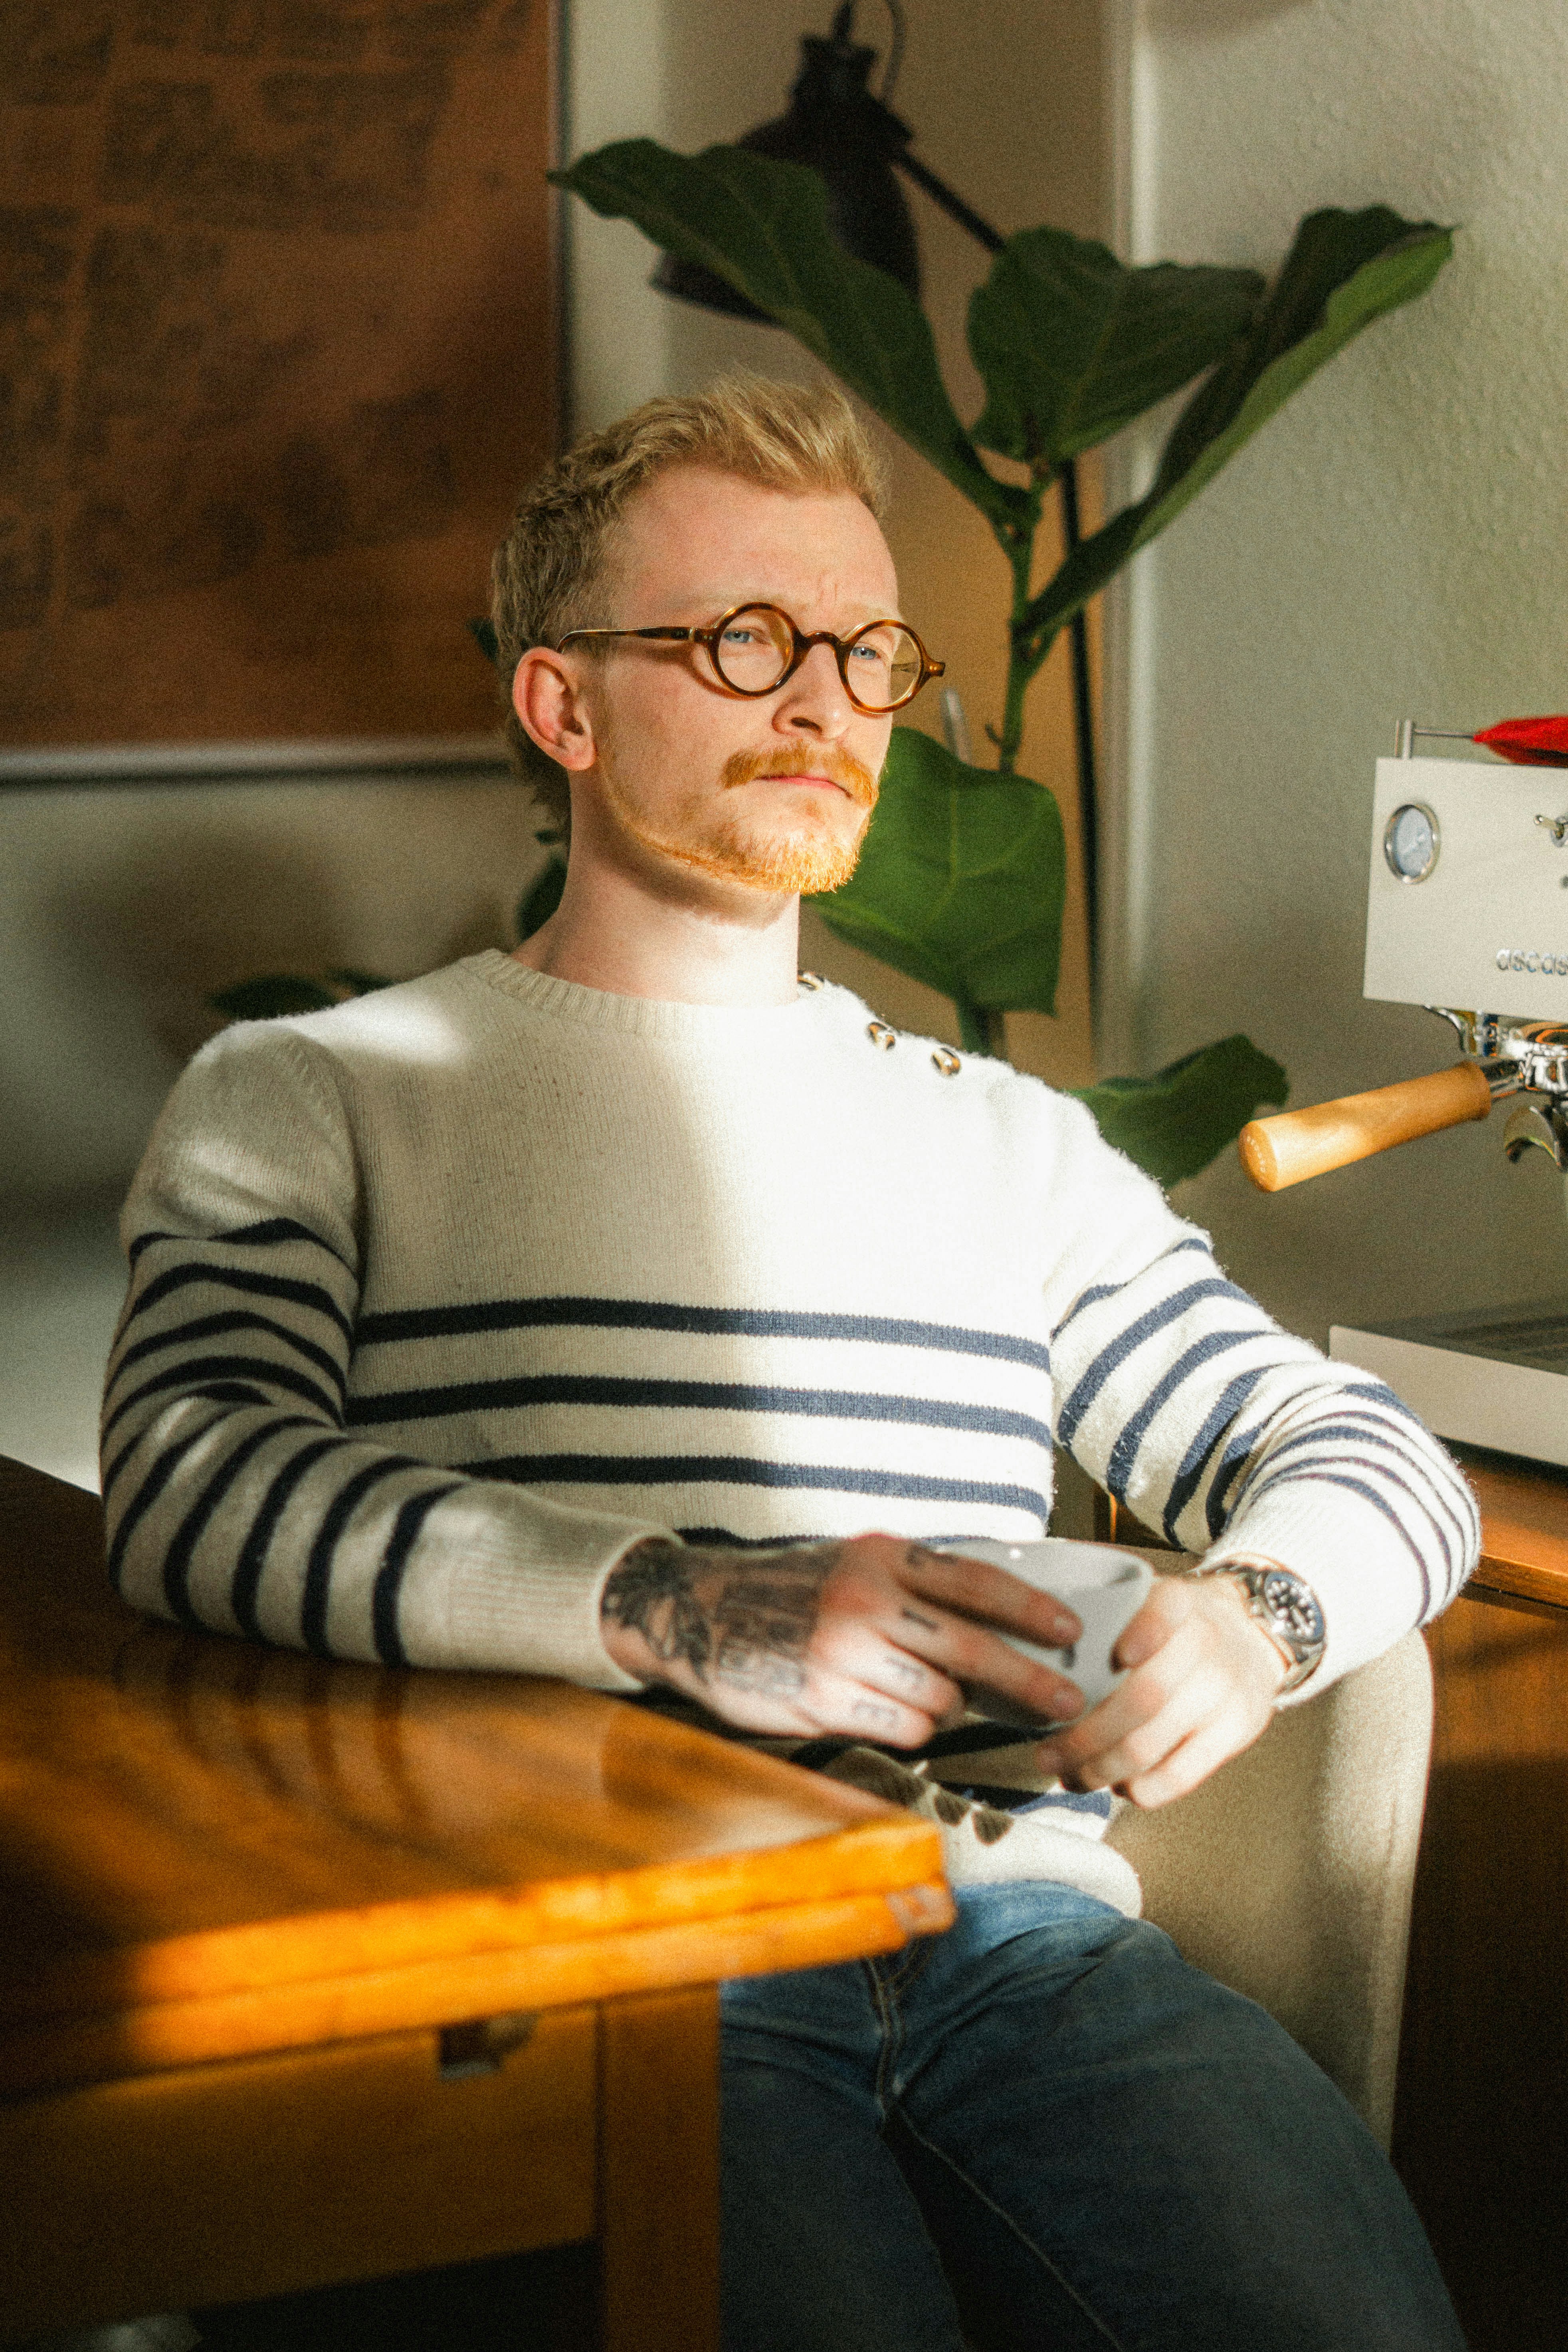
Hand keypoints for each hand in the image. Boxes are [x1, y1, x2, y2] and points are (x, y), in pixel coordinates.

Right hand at [600, 1533, 1085, 1744]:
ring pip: (939, 1701)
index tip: (1071, 1630)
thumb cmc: (793, 1588)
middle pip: (973, 1650)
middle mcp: (866, 1601)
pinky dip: (909, 1727)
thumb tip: (1001, 1616)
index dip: (1032, 1609)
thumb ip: (918, 1582)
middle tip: (1067, 1700)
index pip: (978, 1583)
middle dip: (1030, 1680)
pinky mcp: (821, 1700)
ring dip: (948, 1707)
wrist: (698, 1611)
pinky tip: (885, 1708)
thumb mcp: (856, 1561)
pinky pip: (902, 1729)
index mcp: (882, 1557)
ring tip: (924, 1693)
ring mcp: (843, 1654)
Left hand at [1033, 1573, 1287, 1809]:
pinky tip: (1117, 1787)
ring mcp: (1226, 1689)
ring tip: (1071, 1777)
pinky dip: (1143, 1789)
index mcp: (1178, 1601)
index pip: (1163, 1613)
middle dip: (1084, 1737)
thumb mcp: (1149, 1600)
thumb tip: (1031, 1659)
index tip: (1117, 1657)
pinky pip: (1183, 1773)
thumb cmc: (1174, 1626)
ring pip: (1154, 1743)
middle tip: (1046, 1757)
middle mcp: (1207, 1642)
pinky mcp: (1238, 1729)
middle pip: (1143, 1698)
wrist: (1250, 1635)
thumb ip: (1106, 1618)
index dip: (1142, 1634)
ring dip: (1102, 1770)